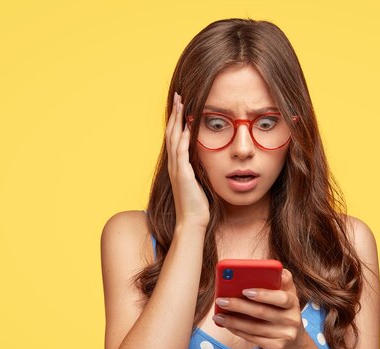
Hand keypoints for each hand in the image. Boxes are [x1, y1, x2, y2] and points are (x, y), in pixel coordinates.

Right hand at [165, 92, 209, 228]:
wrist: (192, 221)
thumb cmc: (197, 205)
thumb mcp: (199, 181)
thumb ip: (199, 168)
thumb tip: (206, 158)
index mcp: (178, 165)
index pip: (176, 137)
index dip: (178, 120)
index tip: (182, 105)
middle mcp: (174, 165)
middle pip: (172, 133)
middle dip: (175, 114)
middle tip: (179, 96)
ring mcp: (177, 169)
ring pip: (174, 138)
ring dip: (177, 120)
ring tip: (181, 104)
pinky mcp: (182, 175)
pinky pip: (181, 152)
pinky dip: (183, 138)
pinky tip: (187, 126)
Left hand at [212, 269, 308, 348]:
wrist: (295, 344)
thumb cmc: (284, 313)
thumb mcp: (287, 296)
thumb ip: (278, 282)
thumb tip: (258, 269)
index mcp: (293, 302)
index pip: (281, 297)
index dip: (263, 294)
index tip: (245, 291)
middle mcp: (292, 319)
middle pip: (262, 312)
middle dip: (239, 305)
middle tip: (221, 300)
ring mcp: (285, 335)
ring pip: (254, 327)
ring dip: (233, 320)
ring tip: (218, 315)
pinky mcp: (277, 347)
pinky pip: (253, 338)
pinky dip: (237, 330)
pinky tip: (227, 325)